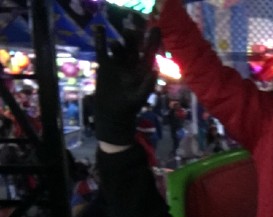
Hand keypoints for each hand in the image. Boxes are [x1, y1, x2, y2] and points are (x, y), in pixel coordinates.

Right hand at [94, 26, 160, 145]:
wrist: (112, 114)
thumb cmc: (129, 108)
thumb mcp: (139, 97)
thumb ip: (147, 85)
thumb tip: (155, 69)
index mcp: (142, 71)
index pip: (149, 54)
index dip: (152, 42)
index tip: (156, 29)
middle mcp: (131, 65)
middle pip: (133, 47)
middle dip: (133, 39)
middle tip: (130, 32)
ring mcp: (118, 64)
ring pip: (119, 48)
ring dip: (118, 44)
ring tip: (116, 45)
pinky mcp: (105, 65)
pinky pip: (102, 49)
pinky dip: (101, 39)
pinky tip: (99, 29)